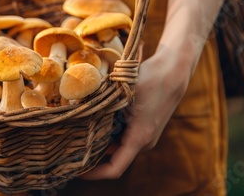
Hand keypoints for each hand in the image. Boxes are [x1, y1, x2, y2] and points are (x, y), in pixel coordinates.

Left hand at [81, 46, 192, 179]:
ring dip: (99, 140)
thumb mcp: (122, 91)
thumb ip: (102, 104)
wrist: (174, 70)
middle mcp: (143, 141)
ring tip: (78, 132)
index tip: (76, 170)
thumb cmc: (151, 79)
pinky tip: (94, 119)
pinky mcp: (143, 126)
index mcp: (139, 138)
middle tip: (69, 147)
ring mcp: (144, 134)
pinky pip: (122, 136)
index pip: (114, 168)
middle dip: (92, 155)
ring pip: (117, 145)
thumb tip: (75, 107)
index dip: (94, 173)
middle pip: (113, 157)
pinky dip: (108, 131)